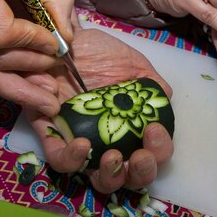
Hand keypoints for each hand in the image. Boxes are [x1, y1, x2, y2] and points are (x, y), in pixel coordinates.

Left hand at [25, 28, 173, 193]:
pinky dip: (72, 159)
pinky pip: (59, 159)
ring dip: (110, 175)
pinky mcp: (52, 134)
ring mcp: (80, 140)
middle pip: (129, 175)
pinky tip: (82, 144)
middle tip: (140, 156)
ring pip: (95, 177)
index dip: (159, 151)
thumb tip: (165, 100)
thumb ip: (151, 85)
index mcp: (130, 126)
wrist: (66, 39)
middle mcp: (108, 139)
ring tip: (113, 156)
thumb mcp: (133, 64)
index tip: (154, 130)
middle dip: (141, 172)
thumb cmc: (100, 52)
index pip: (151, 152)